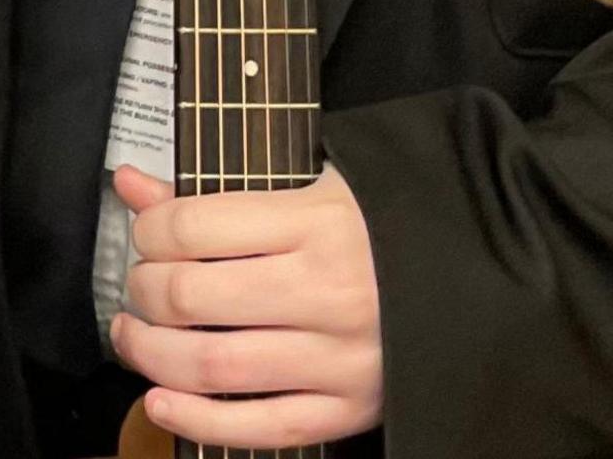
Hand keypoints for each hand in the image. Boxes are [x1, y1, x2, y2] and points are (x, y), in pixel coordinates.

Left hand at [105, 162, 384, 448]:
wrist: (482, 277)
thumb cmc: (386, 227)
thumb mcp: (313, 187)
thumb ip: (215, 194)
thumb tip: (129, 184)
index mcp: (318, 222)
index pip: (192, 228)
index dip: (149, 233)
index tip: (149, 237)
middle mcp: (328, 291)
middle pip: (191, 297)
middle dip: (143, 292)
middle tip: (141, 287)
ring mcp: (341, 357)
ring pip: (213, 365)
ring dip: (151, 354)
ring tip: (133, 337)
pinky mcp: (352, 408)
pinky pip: (262, 427)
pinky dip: (198, 422)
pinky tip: (159, 402)